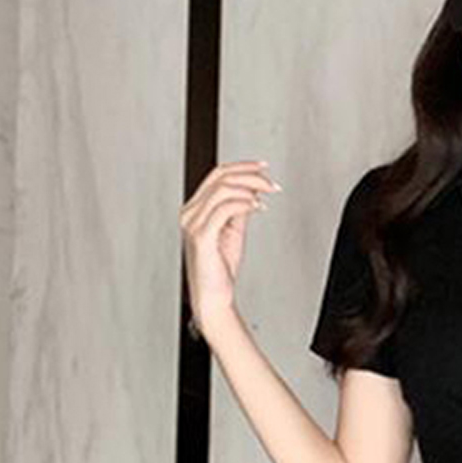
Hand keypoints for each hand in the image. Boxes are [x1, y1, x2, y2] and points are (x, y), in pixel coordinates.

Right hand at [179, 160, 280, 337]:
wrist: (214, 295)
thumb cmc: (220, 268)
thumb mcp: (233, 231)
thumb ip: (239, 209)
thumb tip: (252, 189)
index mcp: (195, 209)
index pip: (216, 175)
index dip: (242, 166)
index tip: (264, 167)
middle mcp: (190, 213)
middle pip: (220, 177)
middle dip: (250, 174)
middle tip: (271, 183)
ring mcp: (193, 223)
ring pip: (223, 189)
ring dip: (251, 188)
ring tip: (267, 196)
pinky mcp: (201, 235)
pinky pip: (224, 208)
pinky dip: (244, 203)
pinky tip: (257, 208)